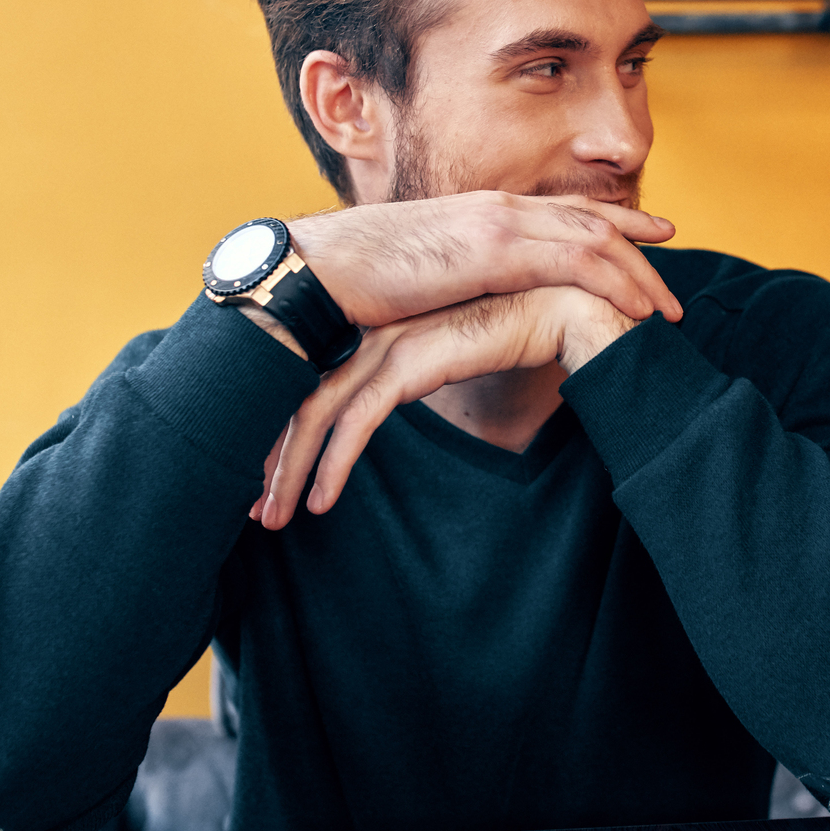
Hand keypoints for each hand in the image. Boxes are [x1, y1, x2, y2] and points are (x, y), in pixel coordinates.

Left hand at [254, 286, 630, 528]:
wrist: (577, 312)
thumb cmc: (528, 334)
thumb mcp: (462, 353)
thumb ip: (430, 364)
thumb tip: (397, 399)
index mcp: (384, 325)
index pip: (316, 379)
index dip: (288, 431)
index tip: (270, 478)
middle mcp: (378, 330)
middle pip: (304, 395)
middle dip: (272, 455)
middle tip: (252, 508)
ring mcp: (393, 343)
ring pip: (318, 410)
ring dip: (291, 469)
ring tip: (274, 517)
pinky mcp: (414, 361)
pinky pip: (357, 419)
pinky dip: (333, 462)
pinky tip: (322, 502)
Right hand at [288, 192, 682, 328]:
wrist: (313, 273)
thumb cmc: (354, 285)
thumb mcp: (421, 276)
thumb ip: (456, 280)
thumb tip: (467, 303)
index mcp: (482, 210)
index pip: (561, 208)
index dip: (611, 218)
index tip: (651, 231)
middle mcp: (498, 207)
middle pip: (590, 220)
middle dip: (638, 245)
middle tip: (673, 272)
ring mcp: (498, 223)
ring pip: (595, 240)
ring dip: (638, 275)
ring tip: (668, 311)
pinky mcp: (493, 250)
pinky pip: (574, 263)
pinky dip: (613, 283)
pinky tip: (638, 310)